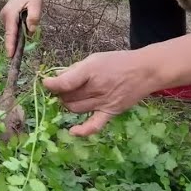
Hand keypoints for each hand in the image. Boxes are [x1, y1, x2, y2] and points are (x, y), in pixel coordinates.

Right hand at [0, 0, 43, 56]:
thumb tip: (31, 31)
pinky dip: (17, 33)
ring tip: (22, 40)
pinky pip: (12, 29)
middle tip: (17, 58)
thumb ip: (33, 18)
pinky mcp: (7, 17)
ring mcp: (4, 16)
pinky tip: (23, 31)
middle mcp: (4, 16)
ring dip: (17, 37)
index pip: (10, 33)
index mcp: (10, 14)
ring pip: (11, 32)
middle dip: (14, 44)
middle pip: (10, 34)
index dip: (10, 45)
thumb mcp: (36, 5)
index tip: (9, 56)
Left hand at [42, 49, 161, 136]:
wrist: (145, 71)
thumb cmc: (118, 62)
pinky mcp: (111, 112)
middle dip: (60, 93)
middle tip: (62, 88)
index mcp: (90, 71)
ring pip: (74, 109)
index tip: (46, 82)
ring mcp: (103, 102)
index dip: (51, 84)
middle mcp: (96, 88)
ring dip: (67, 104)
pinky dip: (82, 130)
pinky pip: (94, 125)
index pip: (64, 82)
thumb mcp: (94, 59)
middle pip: (67, 97)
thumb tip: (57, 77)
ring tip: (71, 97)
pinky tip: (73, 131)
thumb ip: (75, 69)